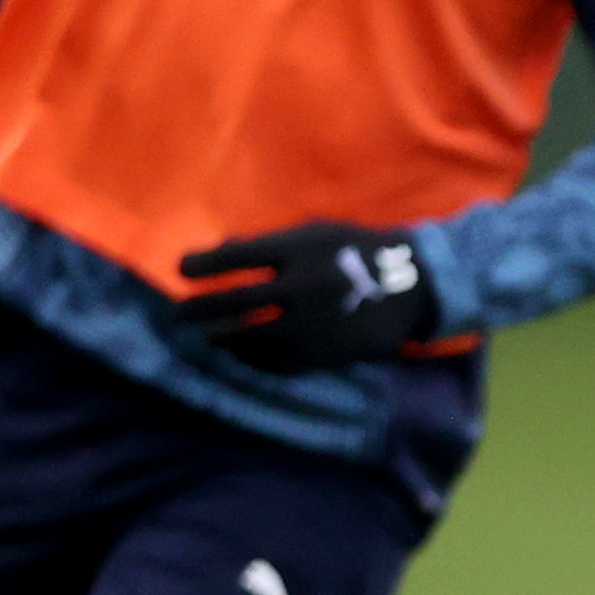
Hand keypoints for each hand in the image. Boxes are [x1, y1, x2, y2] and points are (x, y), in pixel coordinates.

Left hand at [175, 221, 445, 372]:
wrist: (413, 286)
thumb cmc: (357, 251)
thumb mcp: (317, 232)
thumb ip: (272, 243)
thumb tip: (220, 252)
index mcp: (299, 249)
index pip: (236, 257)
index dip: (202, 264)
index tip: (182, 269)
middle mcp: (301, 286)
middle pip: (234, 301)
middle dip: (198, 308)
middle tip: (180, 313)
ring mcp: (311, 323)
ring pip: (248, 337)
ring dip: (220, 339)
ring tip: (208, 338)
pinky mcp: (321, 352)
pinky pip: (274, 361)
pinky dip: (253, 358)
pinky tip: (243, 354)